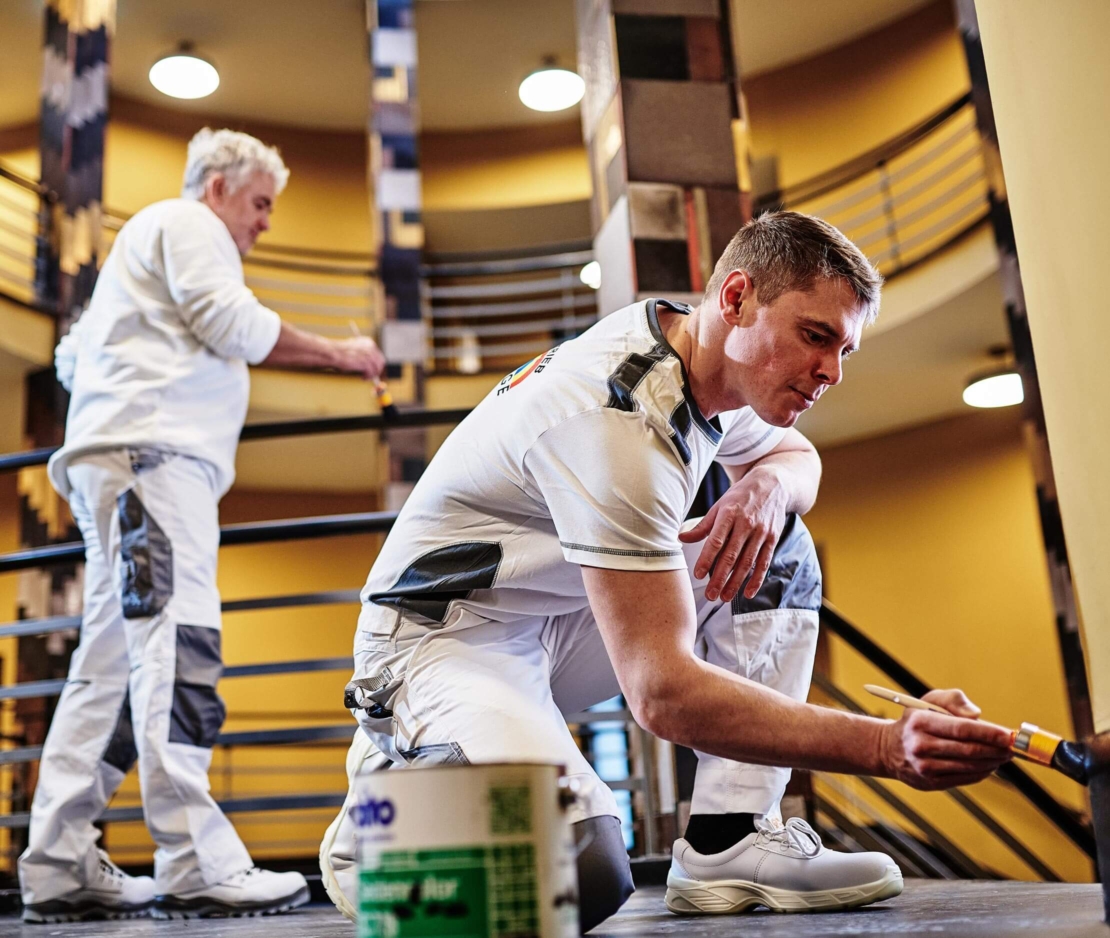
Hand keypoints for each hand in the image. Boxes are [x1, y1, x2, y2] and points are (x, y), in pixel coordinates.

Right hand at [335, 336, 385, 380]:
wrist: (332, 353)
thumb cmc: (340, 353)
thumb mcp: (354, 350)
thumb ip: (363, 354)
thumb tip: (372, 365)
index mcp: (368, 342)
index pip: (378, 356)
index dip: (376, 365)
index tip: (371, 370)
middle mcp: (370, 347)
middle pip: (380, 362)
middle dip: (376, 370)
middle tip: (369, 376)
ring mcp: (368, 355)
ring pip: (377, 369)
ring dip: (371, 375)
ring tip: (364, 377)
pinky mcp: (365, 362)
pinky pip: (371, 373)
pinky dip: (367, 377)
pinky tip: (362, 377)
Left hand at [679, 467, 788, 602]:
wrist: (772, 485)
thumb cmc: (740, 497)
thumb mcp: (719, 506)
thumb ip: (702, 526)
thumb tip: (681, 538)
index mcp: (729, 514)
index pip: (716, 540)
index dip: (707, 559)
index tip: (698, 574)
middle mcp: (746, 524)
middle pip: (731, 555)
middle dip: (720, 578)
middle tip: (711, 595)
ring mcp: (761, 532)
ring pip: (748, 562)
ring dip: (736, 583)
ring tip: (725, 597)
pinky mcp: (772, 539)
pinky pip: (764, 562)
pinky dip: (757, 579)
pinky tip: (748, 593)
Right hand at [878, 688, 1012, 789]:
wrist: (889, 749)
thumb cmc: (916, 721)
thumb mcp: (928, 701)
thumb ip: (954, 700)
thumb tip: (976, 716)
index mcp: (920, 722)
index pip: (961, 729)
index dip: (988, 733)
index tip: (1008, 735)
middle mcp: (920, 746)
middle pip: (969, 750)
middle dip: (996, 749)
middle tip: (1012, 746)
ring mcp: (925, 767)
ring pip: (969, 766)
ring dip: (993, 761)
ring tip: (1005, 754)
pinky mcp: (931, 782)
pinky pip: (965, 778)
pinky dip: (982, 772)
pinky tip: (990, 764)